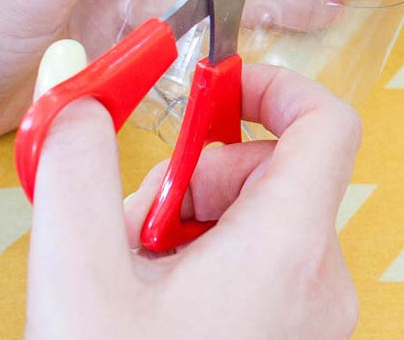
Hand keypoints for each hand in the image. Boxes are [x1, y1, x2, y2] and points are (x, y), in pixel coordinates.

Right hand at [25, 58, 359, 338]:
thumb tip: (81, 93)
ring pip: (266, 227)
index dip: (269, 87)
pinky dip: (210, 270)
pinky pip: (266, 275)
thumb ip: (78, 165)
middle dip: (198, 176)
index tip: (206, 90)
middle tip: (133, 221)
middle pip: (278, 175)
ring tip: (133, 279)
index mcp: (289, 249)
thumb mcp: (76, 272)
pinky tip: (152, 312)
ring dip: (195, 228)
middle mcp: (323, 282)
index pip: (326, 123)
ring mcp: (316, 322)